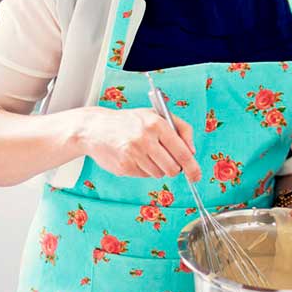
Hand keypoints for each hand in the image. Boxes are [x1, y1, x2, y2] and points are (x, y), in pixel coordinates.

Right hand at [74, 106, 201, 181]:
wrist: (95, 128)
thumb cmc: (130, 122)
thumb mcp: (156, 115)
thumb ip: (180, 129)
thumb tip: (192, 152)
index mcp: (157, 124)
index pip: (182, 152)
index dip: (192, 167)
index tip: (196, 176)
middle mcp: (145, 139)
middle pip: (172, 168)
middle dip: (174, 169)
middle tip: (169, 163)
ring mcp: (133, 154)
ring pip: (159, 174)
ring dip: (158, 168)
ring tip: (146, 154)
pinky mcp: (124, 167)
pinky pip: (144, 176)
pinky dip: (144, 170)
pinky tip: (134, 157)